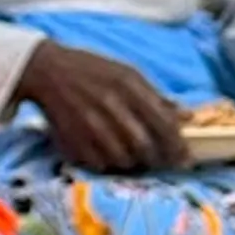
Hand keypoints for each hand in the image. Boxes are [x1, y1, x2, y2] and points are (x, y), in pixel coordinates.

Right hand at [14, 35, 187, 171]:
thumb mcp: (128, 73)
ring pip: (122, 159)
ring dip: (134, 164)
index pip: (162, 123)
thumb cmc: (92, 69)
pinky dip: (109, 165)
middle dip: (158, 160)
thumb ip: (157, 96)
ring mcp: (88, 124)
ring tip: (137, 159)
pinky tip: (112, 157)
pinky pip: (98, 163)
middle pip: (144, 146)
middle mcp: (110, 106)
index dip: (177, 145)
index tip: (185, 158)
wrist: (46, 70)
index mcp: (128, 86)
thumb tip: (188, 117)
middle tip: (163, 164)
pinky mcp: (71, 138)